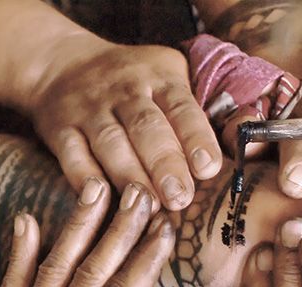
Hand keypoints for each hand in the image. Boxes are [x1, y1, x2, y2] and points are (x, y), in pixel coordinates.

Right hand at [25, 35, 221, 209]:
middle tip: (180, 198)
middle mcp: (124, 90)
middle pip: (146, 127)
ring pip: (110, 143)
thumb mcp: (167, 78)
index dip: (195, 137)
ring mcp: (89, 109)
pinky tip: (100, 199)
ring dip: (129, 176)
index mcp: (160, 77)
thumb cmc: (132, 85)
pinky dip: (84, 179)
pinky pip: (72, 156)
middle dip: (164, 163)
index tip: (208, 168)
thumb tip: (240, 155)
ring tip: (147, 206)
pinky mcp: (60, 129)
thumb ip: (195, 112)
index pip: (181, 107)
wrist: (63, 65)